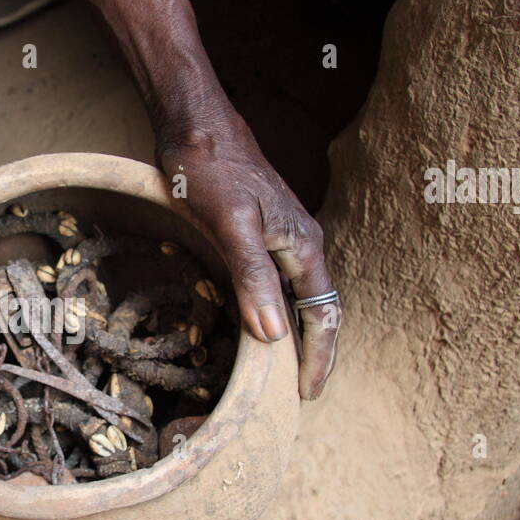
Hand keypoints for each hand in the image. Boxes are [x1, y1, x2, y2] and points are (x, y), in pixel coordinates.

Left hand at [158, 116, 340, 399]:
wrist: (196, 126)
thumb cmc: (211, 171)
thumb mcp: (230, 225)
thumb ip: (254, 277)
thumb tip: (276, 334)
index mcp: (303, 246)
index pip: (323, 314)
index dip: (319, 356)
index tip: (307, 393)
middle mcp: (302, 243)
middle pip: (318, 309)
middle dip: (314, 351)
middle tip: (300, 392)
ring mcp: (283, 236)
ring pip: (299, 296)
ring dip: (297, 334)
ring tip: (284, 370)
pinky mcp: (262, 230)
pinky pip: (280, 282)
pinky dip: (277, 310)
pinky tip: (259, 324)